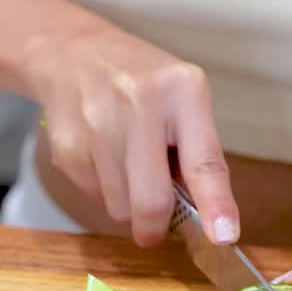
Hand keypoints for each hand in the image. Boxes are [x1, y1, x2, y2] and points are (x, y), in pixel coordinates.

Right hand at [21, 25, 239, 246]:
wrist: (71, 54)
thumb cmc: (141, 84)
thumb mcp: (181, 99)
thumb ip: (196, 153)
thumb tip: (207, 218)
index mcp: (183, 91)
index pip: (204, 160)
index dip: (215, 204)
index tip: (224, 236)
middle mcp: (140, 104)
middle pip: (151, 200)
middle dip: (154, 228)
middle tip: (154, 231)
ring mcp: (98, 125)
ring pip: (119, 206)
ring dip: (127, 203)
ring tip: (126, 166)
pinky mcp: (68, 146)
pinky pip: (93, 196)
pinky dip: (103, 189)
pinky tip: (102, 157)